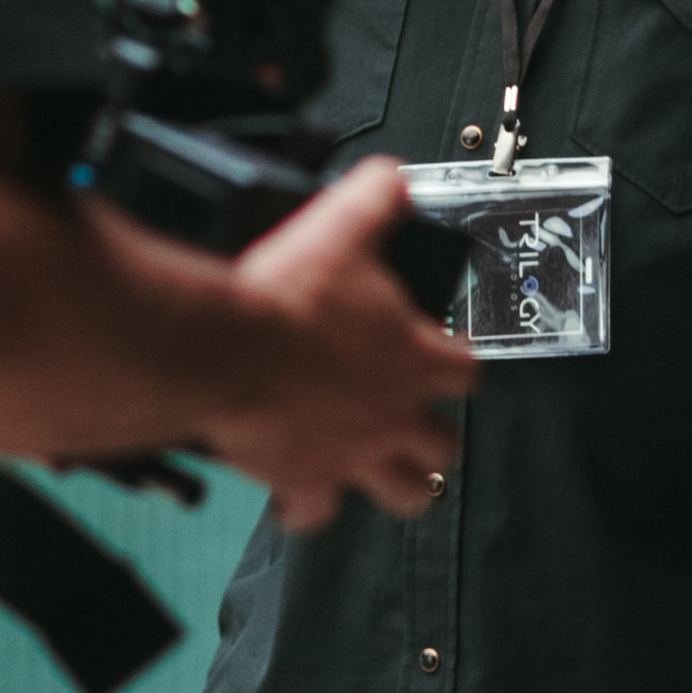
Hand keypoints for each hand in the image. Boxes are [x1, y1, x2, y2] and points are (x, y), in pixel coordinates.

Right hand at [212, 160, 475, 530]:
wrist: (224, 347)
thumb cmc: (284, 296)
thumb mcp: (342, 224)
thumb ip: (378, 198)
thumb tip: (392, 180)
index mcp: (416, 358)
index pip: (467, 371)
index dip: (459, 364)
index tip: (446, 358)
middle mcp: (394, 415)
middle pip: (445, 446)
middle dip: (437, 438)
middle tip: (420, 424)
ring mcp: (353, 453)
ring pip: (404, 494)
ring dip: (400, 485)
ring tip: (388, 475)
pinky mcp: (304, 478)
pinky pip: (317, 512)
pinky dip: (311, 508)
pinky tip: (301, 498)